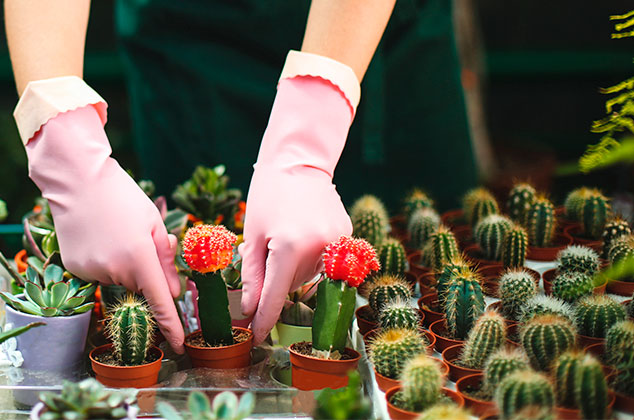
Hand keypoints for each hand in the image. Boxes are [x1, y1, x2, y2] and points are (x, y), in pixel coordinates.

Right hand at [26, 104, 183, 352]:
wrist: (79, 181)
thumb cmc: (124, 198)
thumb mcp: (155, 225)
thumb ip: (166, 262)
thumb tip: (174, 293)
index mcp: (140, 259)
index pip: (160, 302)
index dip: (172, 325)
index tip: (179, 344)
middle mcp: (115, 270)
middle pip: (141, 286)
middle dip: (147, 272)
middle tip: (142, 241)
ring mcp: (92, 271)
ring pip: (120, 280)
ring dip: (125, 266)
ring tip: (117, 234)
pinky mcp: (75, 267)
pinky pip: (101, 273)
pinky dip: (106, 262)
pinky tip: (100, 238)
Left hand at [240, 54, 358, 343]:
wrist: (299, 161)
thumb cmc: (268, 195)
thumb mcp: (252, 235)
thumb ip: (252, 276)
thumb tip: (249, 310)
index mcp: (289, 248)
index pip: (274, 297)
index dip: (264, 320)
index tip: (257, 337)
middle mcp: (318, 248)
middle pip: (293, 286)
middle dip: (277, 280)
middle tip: (268, 250)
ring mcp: (337, 242)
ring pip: (311, 275)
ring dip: (295, 269)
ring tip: (287, 236)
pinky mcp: (347, 235)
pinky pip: (325, 261)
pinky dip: (312, 257)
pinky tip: (304, 233)